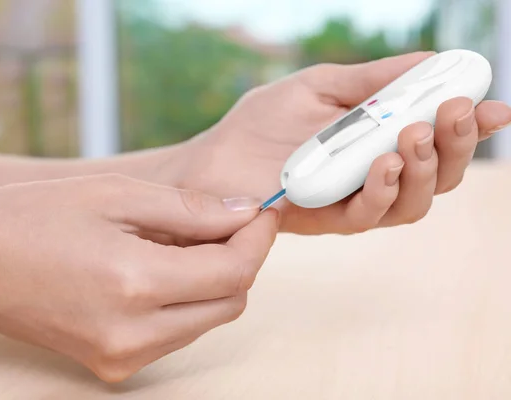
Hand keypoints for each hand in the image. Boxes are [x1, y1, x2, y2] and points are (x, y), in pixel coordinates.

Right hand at [0, 175, 277, 381]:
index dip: (258, 238)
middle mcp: (134, 334)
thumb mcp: (113, 194)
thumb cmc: (32, 218)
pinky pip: (177, 333)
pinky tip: (164, 268)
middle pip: (230, 302)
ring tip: (187, 240)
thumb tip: (244, 213)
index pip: (232, 271)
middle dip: (242, 259)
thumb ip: (189, 209)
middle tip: (229, 221)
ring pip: (208, 320)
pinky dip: (187, 300)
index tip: (263, 210)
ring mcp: (123, 358)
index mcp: (133, 284)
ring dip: (215, 280)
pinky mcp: (113, 366)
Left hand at [176, 52, 510, 233]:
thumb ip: (372, 80)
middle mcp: (377, 174)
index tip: (494, 106)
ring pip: (415, 200)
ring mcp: (356, 201)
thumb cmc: (263, 123)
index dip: (470, 125)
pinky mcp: (331, 221)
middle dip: (454, 143)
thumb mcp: (321, 86)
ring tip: (413, 135)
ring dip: (423, 168)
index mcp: (381, 139)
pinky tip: (381, 165)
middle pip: (438, 172)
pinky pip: (370, 215)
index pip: (437, 136)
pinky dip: (383, 191)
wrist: (215, 159)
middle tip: (450, 113)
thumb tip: (432, 61)